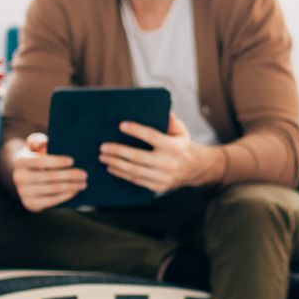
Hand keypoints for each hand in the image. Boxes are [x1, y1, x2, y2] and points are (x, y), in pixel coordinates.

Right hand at [11, 132, 86, 212]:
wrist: (28, 178)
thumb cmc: (37, 157)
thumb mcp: (35, 146)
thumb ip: (38, 141)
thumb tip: (44, 144)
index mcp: (19, 160)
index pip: (40, 161)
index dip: (57, 161)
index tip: (73, 161)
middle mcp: (18, 177)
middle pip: (48, 176)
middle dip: (69, 175)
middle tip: (84, 174)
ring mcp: (23, 192)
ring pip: (52, 189)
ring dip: (71, 186)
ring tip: (83, 183)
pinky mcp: (30, 204)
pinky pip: (51, 201)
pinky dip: (65, 196)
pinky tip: (75, 191)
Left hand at [98, 113, 213, 195]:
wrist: (195, 169)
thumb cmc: (182, 146)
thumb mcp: (181, 131)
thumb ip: (171, 122)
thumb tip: (163, 112)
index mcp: (173, 147)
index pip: (152, 137)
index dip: (136, 131)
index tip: (121, 125)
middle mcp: (168, 163)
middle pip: (138, 157)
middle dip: (118, 152)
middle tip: (103, 147)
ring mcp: (163, 177)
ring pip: (135, 171)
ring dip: (116, 164)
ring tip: (103, 157)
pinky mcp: (158, 187)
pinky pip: (137, 181)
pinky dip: (122, 174)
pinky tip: (112, 168)